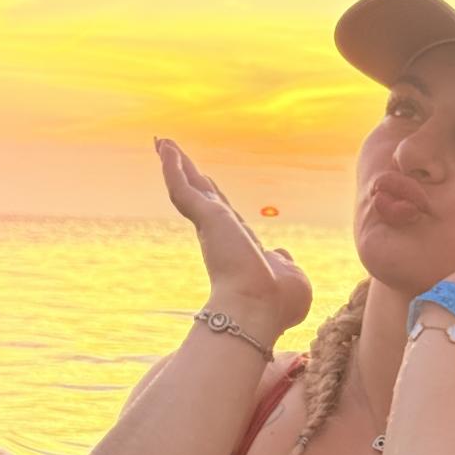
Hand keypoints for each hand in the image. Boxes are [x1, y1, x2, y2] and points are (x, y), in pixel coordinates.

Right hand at [156, 137, 312, 333]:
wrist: (257, 310)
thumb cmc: (276, 304)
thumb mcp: (291, 278)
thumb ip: (286, 263)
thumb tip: (283, 254)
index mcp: (240, 246)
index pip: (224, 215)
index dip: (215, 198)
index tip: (206, 184)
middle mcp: (222, 234)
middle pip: (202, 195)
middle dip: (189, 174)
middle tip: (172, 155)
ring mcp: (213, 226)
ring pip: (190, 187)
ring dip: (176, 164)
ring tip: (163, 143)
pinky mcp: (207, 218)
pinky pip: (184, 189)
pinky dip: (173, 168)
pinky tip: (165, 148)